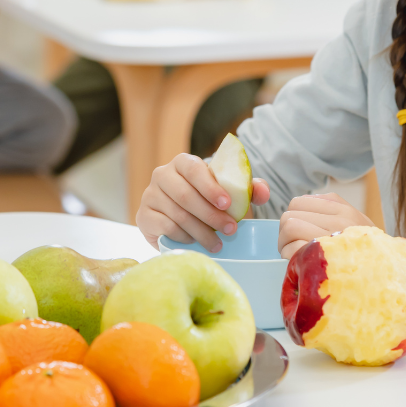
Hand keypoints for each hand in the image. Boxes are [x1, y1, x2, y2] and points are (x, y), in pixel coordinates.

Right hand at [136, 152, 271, 251]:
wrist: (184, 218)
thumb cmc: (209, 201)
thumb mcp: (229, 192)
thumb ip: (249, 188)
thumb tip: (262, 191)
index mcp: (182, 162)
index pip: (193, 169)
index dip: (209, 186)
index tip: (227, 203)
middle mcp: (162, 175)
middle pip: (185, 196)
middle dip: (211, 215)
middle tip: (230, 229)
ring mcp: (150, 195)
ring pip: (177, 215)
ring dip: (201, 232)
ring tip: (219, 244)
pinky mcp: (143, 216)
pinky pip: (165, 228)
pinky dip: (184, 237)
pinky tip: (196, 242)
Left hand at [278, 192, 373, 259]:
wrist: (386, 281)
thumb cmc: (367, 255)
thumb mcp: (356, 224)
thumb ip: (331, 209)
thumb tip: (298, 207)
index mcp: (343, 210)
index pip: (298, 203)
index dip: (293, 218)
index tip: (299, 233)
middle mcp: (339, 220)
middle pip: (289, 215)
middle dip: (285, 233)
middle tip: (294, 248)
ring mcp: (332, 239)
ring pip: (288, 227)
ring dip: (285, 245)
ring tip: (298, 257)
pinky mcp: (324, 260)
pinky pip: (292, 250)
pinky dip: (290, 258)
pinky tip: (301, 267)